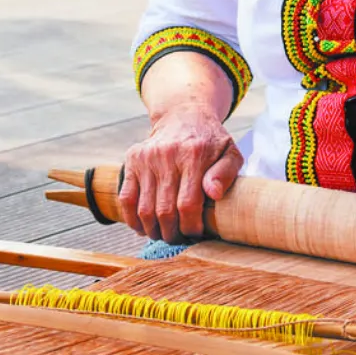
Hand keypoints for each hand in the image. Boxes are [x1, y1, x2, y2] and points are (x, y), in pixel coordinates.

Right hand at [118, 104, 242, 241]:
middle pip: (164, 211)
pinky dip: (132, 218)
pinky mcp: (133, 159)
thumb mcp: (229, 152)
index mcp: (194, 155)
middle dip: (172, 233)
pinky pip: (126, 198)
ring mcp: (147, 157)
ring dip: (153, 230)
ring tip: (163, 234)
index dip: (190, 227)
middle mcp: (167, 155)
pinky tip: (143, 227)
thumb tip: (213, 193)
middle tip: (178, 239)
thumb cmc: (211, 141)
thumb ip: (226, 174)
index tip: (195, 234)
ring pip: (144, 209)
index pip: (188, 204)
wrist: (184, 115)